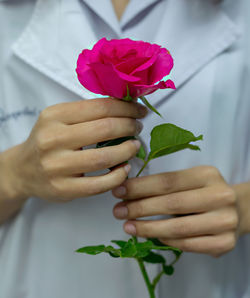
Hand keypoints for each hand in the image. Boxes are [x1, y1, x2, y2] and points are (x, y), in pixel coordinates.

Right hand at [6, 97, 146, 202]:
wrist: (23, 170)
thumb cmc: (47, 141)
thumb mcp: (59, 119)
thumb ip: (87, 113)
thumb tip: (125, 107)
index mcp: (54, 116)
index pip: (100, 107)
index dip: (126, 108)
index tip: (139, 110)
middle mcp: (53, 139)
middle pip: (105, 129)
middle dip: (129, 127)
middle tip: (137, 128)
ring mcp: (57, 167)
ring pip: (104, 158)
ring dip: (127, 151)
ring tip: (134, 146)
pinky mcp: (63, 189)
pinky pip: (99, 184)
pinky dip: (118, 176)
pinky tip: (125, 168)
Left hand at [112, 166, 239, 256]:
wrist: (237, 209)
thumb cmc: (204, 193)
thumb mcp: (189, 181)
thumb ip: (165, 186)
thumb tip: (128, 192)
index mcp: (207, 175)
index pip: (167, 181)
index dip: (140, 187)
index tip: (119, 191)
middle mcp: (220, 196)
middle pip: (171, 203)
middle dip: (139, 208)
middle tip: (118, 211)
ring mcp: (225, 221)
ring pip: (177, 228)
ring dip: (147, 228)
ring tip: (128, 226)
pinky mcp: (225, 243)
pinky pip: (187, 244)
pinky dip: (165, 241)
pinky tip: (151, 236)